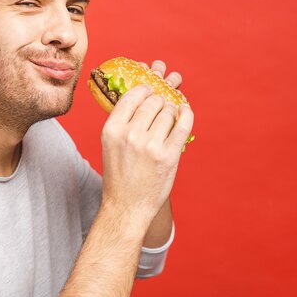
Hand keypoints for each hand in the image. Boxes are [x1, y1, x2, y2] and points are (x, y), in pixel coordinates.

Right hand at [100, 60, 193, 222]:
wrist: (127, 206)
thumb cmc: (119, 174)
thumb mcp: (111, 144)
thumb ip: (123, 121)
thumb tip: (143, 95)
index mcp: (112, 130)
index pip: (132, 96)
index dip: (144, 90)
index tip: (150, 91)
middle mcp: (130, 135)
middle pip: (153, 101)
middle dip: (159, 101)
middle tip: (161, 105)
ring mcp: (151, 146)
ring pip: (168, 112)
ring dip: (171, 110)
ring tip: (170, 115)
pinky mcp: (169, 156)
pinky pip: (182, 126)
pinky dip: (186, 115)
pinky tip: (185, 111)